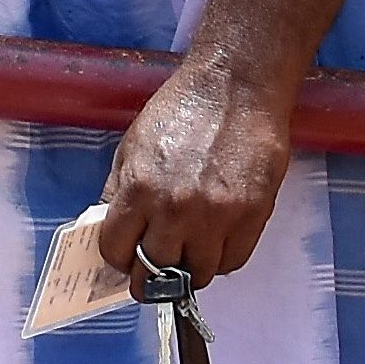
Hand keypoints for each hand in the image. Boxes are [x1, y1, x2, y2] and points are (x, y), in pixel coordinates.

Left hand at [91, 44, 294, 295]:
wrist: (236, 88)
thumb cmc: (182, 110)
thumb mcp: (133, 146)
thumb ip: (120, 192)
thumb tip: (112, 230)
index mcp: (140, 188)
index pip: (116, 251)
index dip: (118, 258)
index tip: (126, 257)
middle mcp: (176, 209)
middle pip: (155, 273)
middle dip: (150, 275)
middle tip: (154, 269)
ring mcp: (217, 216)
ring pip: (197, 275)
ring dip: (189, 269)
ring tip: (189, 252)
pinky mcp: (252, 216)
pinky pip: (232, 261)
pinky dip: (221, 259)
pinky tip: (215, 241)